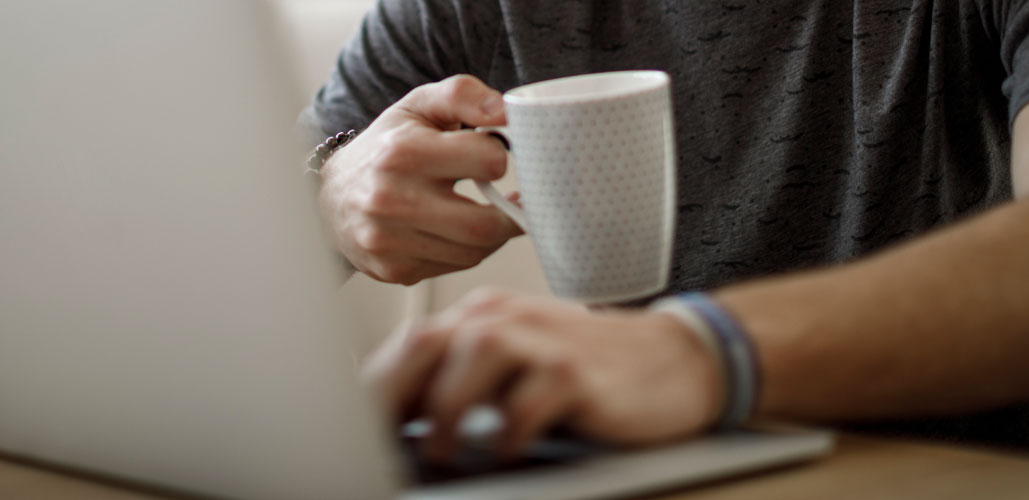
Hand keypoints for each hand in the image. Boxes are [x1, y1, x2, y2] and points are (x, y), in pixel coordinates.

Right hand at [318, 75, 524, 284]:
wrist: (332, 196)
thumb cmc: (386, 147)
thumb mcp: (418, 106)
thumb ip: (463, 95)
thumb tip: (504, 111)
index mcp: (403, 152)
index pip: (488, 161)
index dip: (498, 157)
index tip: (491, 157)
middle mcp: (391, 199)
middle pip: (484, 224)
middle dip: (511, 213)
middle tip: (513, 200)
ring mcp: (389, 240)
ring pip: (474, 252)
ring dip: (493, 234)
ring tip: (487, 213)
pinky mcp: (393, 268)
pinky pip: (454, 266)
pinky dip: (467, 250)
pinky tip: (457, 231)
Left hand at [362, 288, 724, 462]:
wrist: (676, 362)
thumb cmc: (589, 370)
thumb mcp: (518, 365)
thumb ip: (462, 379)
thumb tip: (395, 421)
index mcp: (483, 315)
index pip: (410, 344)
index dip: (375, 387)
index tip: (352, 426)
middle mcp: (505, 318)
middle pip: (427, 343)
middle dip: (393, 394)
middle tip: (380, 439)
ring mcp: (542, 340)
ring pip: (471, 362)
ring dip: (445, 412)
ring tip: (439, 449)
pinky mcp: (575, 371)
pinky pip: (526, 402)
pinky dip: (506, 433)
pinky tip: (503, 450)